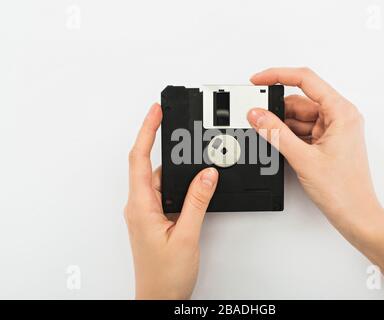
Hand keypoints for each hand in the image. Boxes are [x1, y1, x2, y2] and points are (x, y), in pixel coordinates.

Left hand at [125, 103, 218, 298]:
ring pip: (161, 180)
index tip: (155, 112)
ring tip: (193, 155)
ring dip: (176, 166)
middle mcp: (140, 206)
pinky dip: (180, 183)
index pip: (139, 159)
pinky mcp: (155, 218)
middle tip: (176, 123)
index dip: (146, 131)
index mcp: (140, 206)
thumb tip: (207, 174)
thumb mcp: (186, 235)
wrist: (159, 298)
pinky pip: (166, 193)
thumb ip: (197, 202)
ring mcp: (147, 212)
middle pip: (149, 164)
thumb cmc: (164, 275)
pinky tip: (193, 182)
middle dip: (162, 141)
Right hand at [247, 67, 380, 235]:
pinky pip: (302, 130)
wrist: (355, 216)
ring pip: (299, 117)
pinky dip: (288, 135)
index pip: (306, 80)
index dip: (278, 76)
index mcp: (342, 112)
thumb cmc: (344, 190)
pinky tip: (279, 143)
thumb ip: (276, 133)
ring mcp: (333, 130)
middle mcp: (340, 117)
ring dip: (282, 125)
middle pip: (300, 100)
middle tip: (256, 116)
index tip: (258, 80)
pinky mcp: (327, 142)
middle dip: (277, 108)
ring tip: (268, 136)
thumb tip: (257, 115)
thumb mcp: (303, 158)